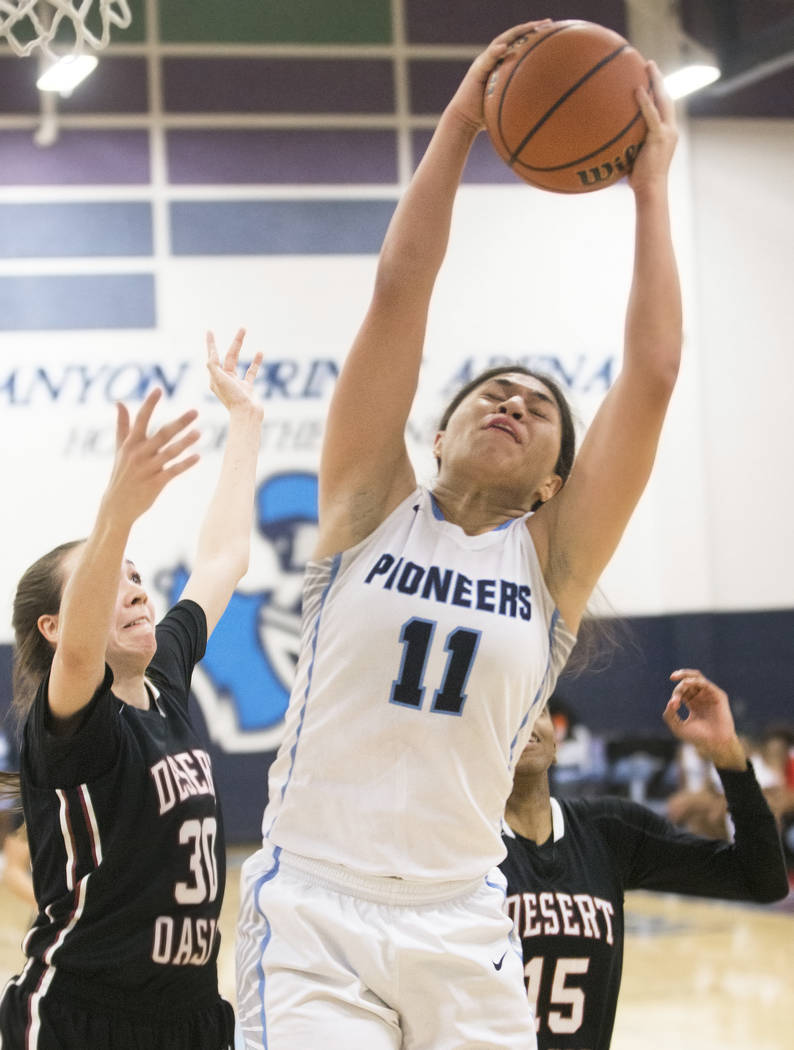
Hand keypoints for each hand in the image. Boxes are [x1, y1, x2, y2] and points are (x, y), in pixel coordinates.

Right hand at [105, 388, 199, 524]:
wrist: (117, 505)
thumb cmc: (121, 473)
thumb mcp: (120, 449)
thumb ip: (122, 425)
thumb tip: (119, 402)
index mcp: (131, 444)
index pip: (141, 420)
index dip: (149, 404)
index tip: (158, 389)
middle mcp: (139, 454)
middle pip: (162, 434)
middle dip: (179, 423)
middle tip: (195, 411)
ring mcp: (148, 469)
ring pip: (169, 452)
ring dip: (185, 442)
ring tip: (199, 432)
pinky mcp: (156, 483)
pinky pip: (173, 471)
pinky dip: (185, 464)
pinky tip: (197, 457)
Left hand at [206, 328, 263, 418]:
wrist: (247, 415)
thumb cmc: (232, 399)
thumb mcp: (219, 380)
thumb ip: (213, 366)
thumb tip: (211, 353)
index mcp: (215, 378)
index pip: (213, 356)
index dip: (211, 344)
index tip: (210, 331)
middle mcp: (224, 379)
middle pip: (229, 356)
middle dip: (235, 342)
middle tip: (243, 329)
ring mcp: (236, 383)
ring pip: (238, 360)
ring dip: (241, 347)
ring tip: (245, 334)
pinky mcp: (248, 387)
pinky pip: (251, 372)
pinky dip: (255, 362)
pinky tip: (260, 352)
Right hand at [448, 20, 551, 130]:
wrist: (464, 120)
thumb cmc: (486, 117)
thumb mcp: (508, 106)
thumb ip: (520, 101)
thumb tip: (542, 108)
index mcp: (501, 64)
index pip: (519, 44)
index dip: (533, 36)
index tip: (551, 30)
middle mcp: (493, 59)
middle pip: (513, 37)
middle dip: (530, 28)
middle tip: (548, 22)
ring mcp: (484, 63)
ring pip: (501, 42)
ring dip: (516, 33)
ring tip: (531, 27)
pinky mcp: (476, 71)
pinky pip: (487, 60)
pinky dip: (495, 52)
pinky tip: (504, 48)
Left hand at [628, 60, 677, 192]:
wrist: (650, 190)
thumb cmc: (639, 179)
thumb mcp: (634, 157)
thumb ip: (628, 144)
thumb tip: (608, 138)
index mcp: (667, 133)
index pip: (664, 107)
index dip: (659, 91)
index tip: (651, 77)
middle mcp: (671, 130)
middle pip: (667, 98)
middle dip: (659, 80)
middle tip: (650, 64)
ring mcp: (667, 133)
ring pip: (664, 101)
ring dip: (656, 82)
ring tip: (647, 66)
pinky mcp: (660, 137)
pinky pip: (652, 115)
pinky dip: (645, 102)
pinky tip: (637, 89)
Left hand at [663, 669, 746, 770]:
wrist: (714, 743)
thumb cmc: (697, 737)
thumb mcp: (677, 726)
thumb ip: (669, 715)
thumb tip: (670, 702)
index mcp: (692, 703)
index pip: (681, 691)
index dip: (676, 695)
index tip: (674, 705)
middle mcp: (701, 697)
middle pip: (688, 681)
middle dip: (680, 687)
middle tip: (676, 697)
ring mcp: (710, 695)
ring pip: (697, 677)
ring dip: (685, 676)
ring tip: (678, 678)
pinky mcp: (718, 695)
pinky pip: (705, 683)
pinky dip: (695, 681)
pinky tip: (687, 683)